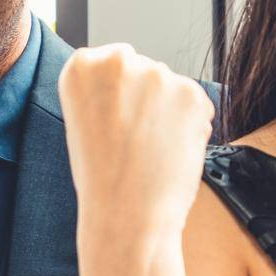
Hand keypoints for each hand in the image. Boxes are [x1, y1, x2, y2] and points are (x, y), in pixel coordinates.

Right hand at [59, 44, 213, 241]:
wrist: (127, 213)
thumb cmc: (101, 175)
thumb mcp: (82, 121)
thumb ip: (104, 90)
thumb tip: (141, 77)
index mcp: (81, 66)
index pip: (108, 61)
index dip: (114, 92)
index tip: (110, 116)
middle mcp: (118, 61)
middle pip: (142, 70)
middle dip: (143, 98)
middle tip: (131, 137)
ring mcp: (158, 75)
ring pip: (169, 87)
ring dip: (166, 111)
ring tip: (149, 148)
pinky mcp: (192, 93)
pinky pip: (194, 103)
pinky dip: (188, 125)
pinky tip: (169, 149)